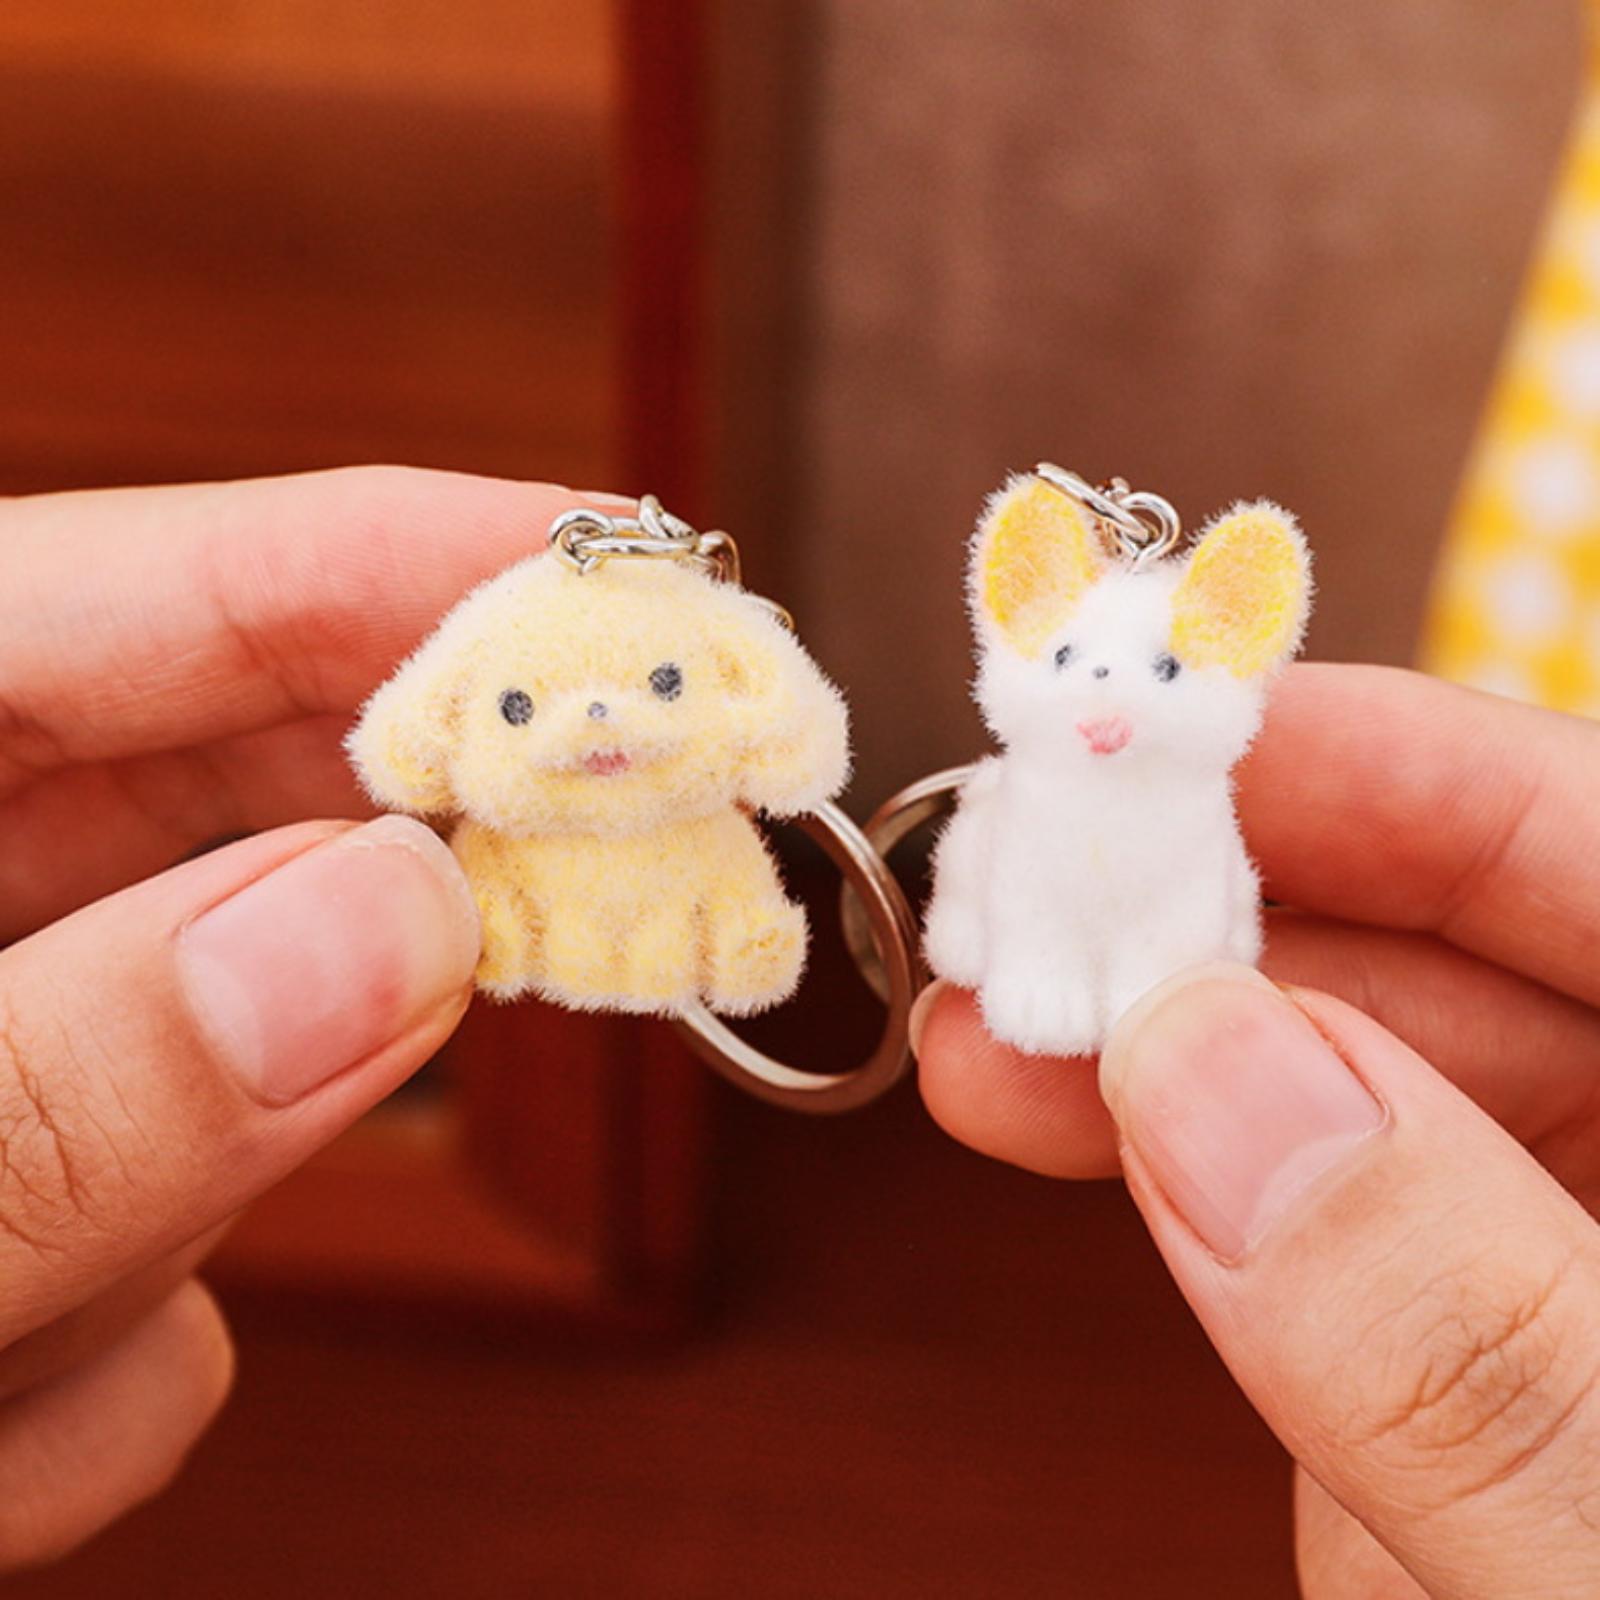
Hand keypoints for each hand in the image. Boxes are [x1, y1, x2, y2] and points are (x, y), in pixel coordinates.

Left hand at [0, 467, 608, 1564]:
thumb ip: (53, 1086)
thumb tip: (399, 922)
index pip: (173, 590)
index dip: (427, 564)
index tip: (642, 576)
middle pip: (255, 813)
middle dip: (405, 890)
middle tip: (611, 890)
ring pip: (238, 1084)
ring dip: (171, 1231)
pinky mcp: (30, 1199)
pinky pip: (181, 1275)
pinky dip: (101, 1379)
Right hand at [914, 664, 1599, 1597]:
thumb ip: (1483, 1352)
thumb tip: (1218, 1082)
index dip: (1401, 765)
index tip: (1179, 741)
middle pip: (1493, 942)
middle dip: (1241, 905)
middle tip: (1035, 899)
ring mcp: (1589, 1260)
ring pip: (1389, 1061)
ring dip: (1183, 1022)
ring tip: (1005, 1023)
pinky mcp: (1481, 1341)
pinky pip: (1330, 1191)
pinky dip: (1190, 1147)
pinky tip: (1080, 1116)